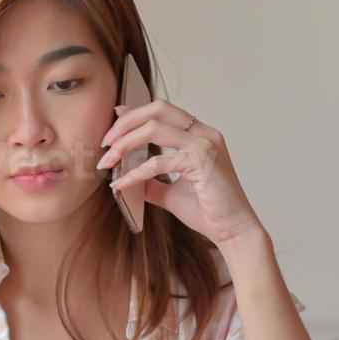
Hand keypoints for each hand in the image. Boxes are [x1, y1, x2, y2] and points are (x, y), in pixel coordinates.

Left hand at [96, 100, 265, 246]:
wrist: (232, 231)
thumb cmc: (207, 210)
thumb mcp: (170, 192)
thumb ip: (150, 180)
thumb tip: (123, 176)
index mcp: (199, 134)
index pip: (163, 110)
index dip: (135, 112)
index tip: (112, 121)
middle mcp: (204, 133)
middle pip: (158, 109)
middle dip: (126, 122)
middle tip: (106, 142)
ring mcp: (205, 144)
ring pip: (154, 128)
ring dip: (125, 143)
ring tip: (108, 160)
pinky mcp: (202, 161)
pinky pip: (158, 161)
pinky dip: (135, 172)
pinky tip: (121, 183)